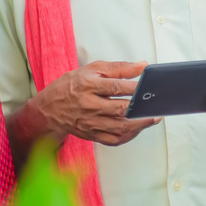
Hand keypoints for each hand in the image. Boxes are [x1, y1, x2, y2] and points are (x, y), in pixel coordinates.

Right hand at [31, 60, 158, 146]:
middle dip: (141, 108)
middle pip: (119, 109)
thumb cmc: (72, 86)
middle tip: (156, 105)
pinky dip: (129, 136)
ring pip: (119, 127)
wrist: (50, 109)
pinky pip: (114, 140)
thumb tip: (142, 65)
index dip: (135, 87)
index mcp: (88, 86)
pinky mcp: (92, 135)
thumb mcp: (92, 69)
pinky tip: (138, 128)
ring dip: (140, 124)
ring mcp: (91, 123)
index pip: (116, 87)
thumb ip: (119, 67)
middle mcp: (89, 105)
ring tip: (153, 118)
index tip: (150, 86)